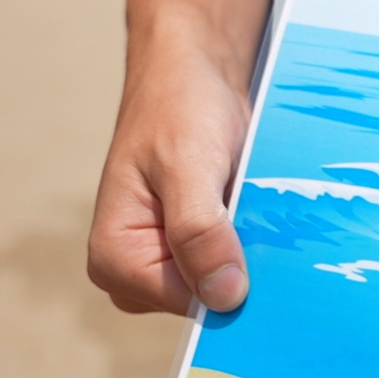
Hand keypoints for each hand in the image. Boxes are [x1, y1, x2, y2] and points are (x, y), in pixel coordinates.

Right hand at [88, 10, 253, 314]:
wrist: (192, 73)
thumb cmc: (178, 108)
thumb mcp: (188, 166)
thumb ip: (199, 232)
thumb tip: (224, 297)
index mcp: (113, 258)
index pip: (186, 304)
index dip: (229, 285)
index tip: (265, 254)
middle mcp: (132, 270)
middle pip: (204, 302)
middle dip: (240, 269)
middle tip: (262, 221)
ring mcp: (164, 262)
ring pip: (223, 286)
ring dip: (251, 255)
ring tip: (258, 210)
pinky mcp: (193, 249)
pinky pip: (231, 266)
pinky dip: (253, 245)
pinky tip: (263, 216)